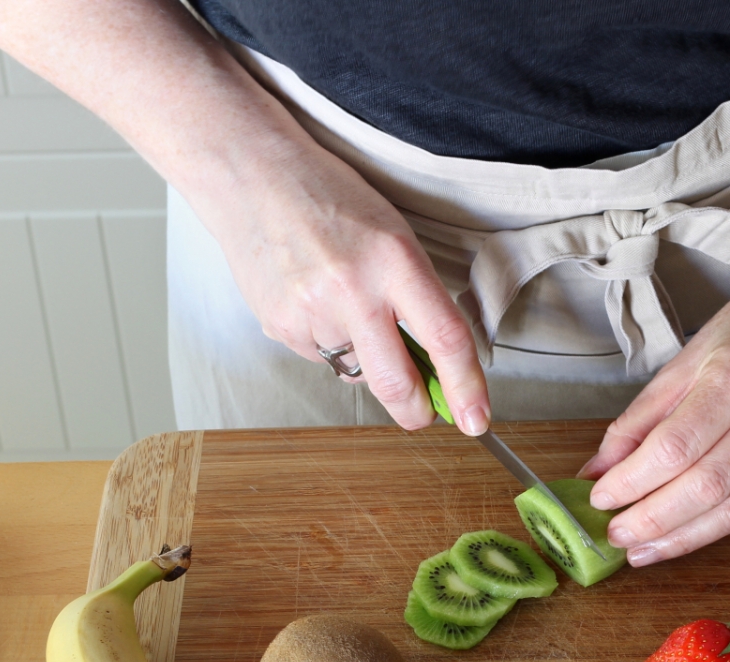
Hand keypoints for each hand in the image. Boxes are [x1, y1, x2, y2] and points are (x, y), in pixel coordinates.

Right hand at [188, 130, 490, 433]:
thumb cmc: (330, 197)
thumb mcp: (392, 235)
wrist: (251, 173)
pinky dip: (325, 339)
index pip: (445, 339)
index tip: (477, 419)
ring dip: (362, 355)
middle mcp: (353, 291)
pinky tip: (311, 297)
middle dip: (415, 411)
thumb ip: (415, 297)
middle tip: (423, 414)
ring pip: (355, 370)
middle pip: (395, 383)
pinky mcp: (280, 326)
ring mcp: (311, 312)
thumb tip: (433, 365)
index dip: (466, 388)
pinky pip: (319, 355)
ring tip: (341, 300)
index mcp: (394, 260)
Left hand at [578, 263, 729, 565]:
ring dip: (682, 538)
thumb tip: (599, 468)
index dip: (632, 481)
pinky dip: (714, 525)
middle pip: (706, 485)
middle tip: (615, 534)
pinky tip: (683, 534)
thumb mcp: (689, 356)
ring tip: (642, 550)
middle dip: (653, 520)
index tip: (599, 497)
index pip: (674, 446)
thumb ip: (642, 417)